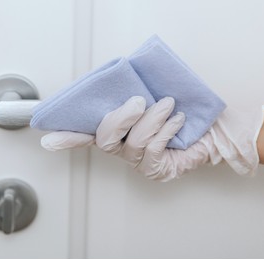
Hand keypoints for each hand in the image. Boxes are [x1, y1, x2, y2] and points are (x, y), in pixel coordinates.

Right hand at [41, 96, 212, 180]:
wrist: (214, 127)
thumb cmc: (181, 109)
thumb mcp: (155, 95)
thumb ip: (135, 93)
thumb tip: (125, 84)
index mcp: (118, 129)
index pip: (86, 133)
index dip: (68, 137)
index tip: (48, 140)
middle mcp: (123, 147)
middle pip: (105, 140)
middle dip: (120, 119)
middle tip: (138, 101)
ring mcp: (138, 161)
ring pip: (133, 143)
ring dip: (152, 119)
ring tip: (168, 106)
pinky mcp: (156, 170)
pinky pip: (154, 150)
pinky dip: (165, 131)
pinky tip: (177, 120)